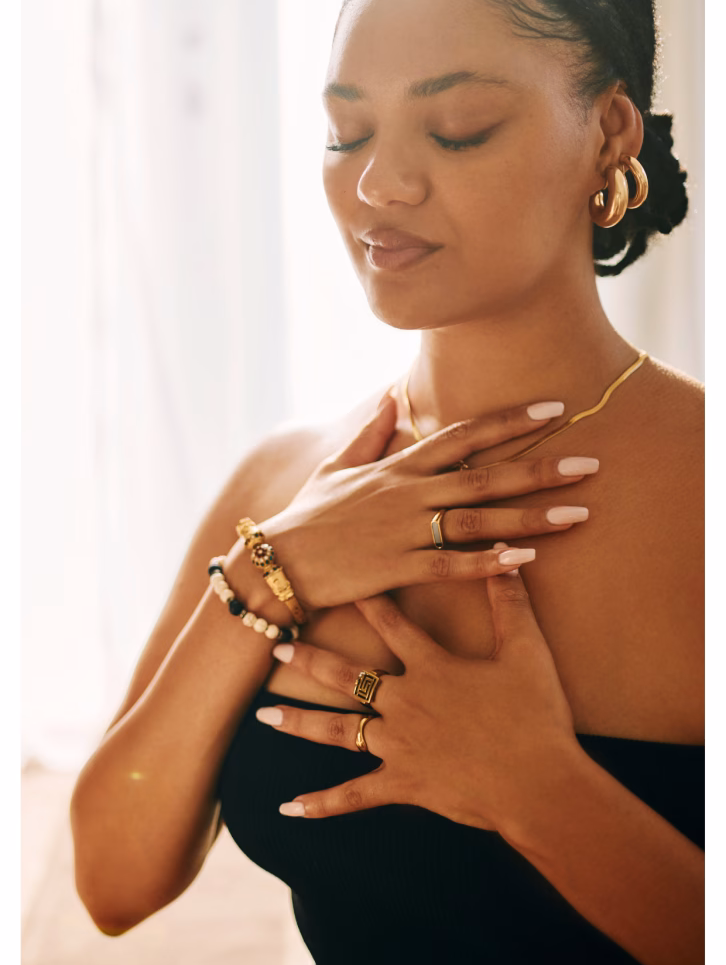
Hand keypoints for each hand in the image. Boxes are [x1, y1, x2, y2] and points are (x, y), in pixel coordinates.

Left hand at [255, 546, 584, 835]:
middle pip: (346, 676)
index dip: (365, 601)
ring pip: (337, 730)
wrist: (539, 784)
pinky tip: (291, 808)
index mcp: (431, 668)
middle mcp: (405, 702)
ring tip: (263, 715)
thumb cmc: (536, 716)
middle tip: (276, 648)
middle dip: (309, 659)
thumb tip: (506, 555)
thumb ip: (510, 602)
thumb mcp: (526, 651)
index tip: (337, 582)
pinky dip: (322, 804)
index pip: (391, 624)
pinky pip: (354, 795)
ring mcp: (398, 746)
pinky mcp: (403, 785)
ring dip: (299, 722)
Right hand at [261, 391, 596, 609]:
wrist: (276, 562)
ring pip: (479, 519)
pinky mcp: (397, 568)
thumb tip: (392, 397)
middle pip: (485, 475)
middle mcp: (408, 492)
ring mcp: (404, 530)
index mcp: (399, 466)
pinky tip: (526, 560)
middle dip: (540, 467)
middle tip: (590, 464)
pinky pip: (451, 565)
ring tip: (578, 513)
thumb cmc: (309, 515)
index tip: (553, 408)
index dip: (510, 420)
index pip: (463, 434)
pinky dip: (489, 563)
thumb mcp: (337, 465)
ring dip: (530, 516)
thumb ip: (370, 432)